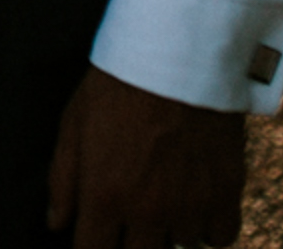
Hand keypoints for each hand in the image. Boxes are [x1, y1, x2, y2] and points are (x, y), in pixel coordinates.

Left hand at [46, 66, 246, 248]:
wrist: (177, 52)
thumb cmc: (118, 84)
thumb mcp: (73, 125)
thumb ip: (62, 180)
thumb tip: (56, 223)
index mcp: (104, 196)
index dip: (93, 247)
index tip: (97, 236)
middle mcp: (148, 211)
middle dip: (131, 241)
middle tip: (132, 216)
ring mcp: (191, 205)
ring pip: (181, 245)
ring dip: (171, 229)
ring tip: (165, 196)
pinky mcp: (227, 191)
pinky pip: (221, 236)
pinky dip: (211, 227)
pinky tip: (198, 204)